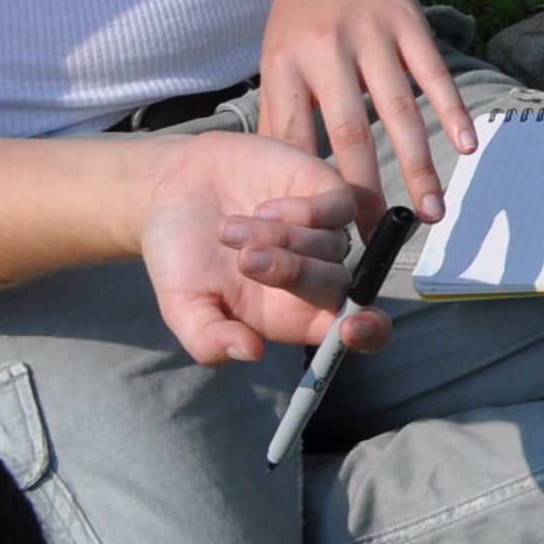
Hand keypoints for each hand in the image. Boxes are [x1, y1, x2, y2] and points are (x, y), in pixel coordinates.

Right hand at [138, 131, 386, 365]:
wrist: (175, 191)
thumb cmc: (182, 257)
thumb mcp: (183, 307)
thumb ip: (209, 339)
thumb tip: (252, 352)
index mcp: (294, 315)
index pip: (356, 332)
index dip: (368, 334)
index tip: (352, 329)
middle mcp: (317, 275)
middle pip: (340, 287)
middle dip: (294, 274)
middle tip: (244, 260)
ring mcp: (325, 232)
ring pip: (333, 245)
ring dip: (280, 238)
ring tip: (227, 230)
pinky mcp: (324, 191)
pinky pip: (338, 207)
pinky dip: (303, 210)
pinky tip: (263, 208)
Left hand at [256, 0, 471, 221]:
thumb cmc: (303, 10)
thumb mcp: (275, 55)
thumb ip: (281, 112)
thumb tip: (282, 179)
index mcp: (286, 63)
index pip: (295, 137)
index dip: (305, 187)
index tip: (319, 233)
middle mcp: (328, 51)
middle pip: (349, 132)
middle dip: (364, 190)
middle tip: (377, 238)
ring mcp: (374, 36)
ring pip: (398, 111)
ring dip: (417, 165)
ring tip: (431, 213)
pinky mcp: (411, 25)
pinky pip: (434, 74)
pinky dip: (452, 110)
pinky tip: (467, 146)